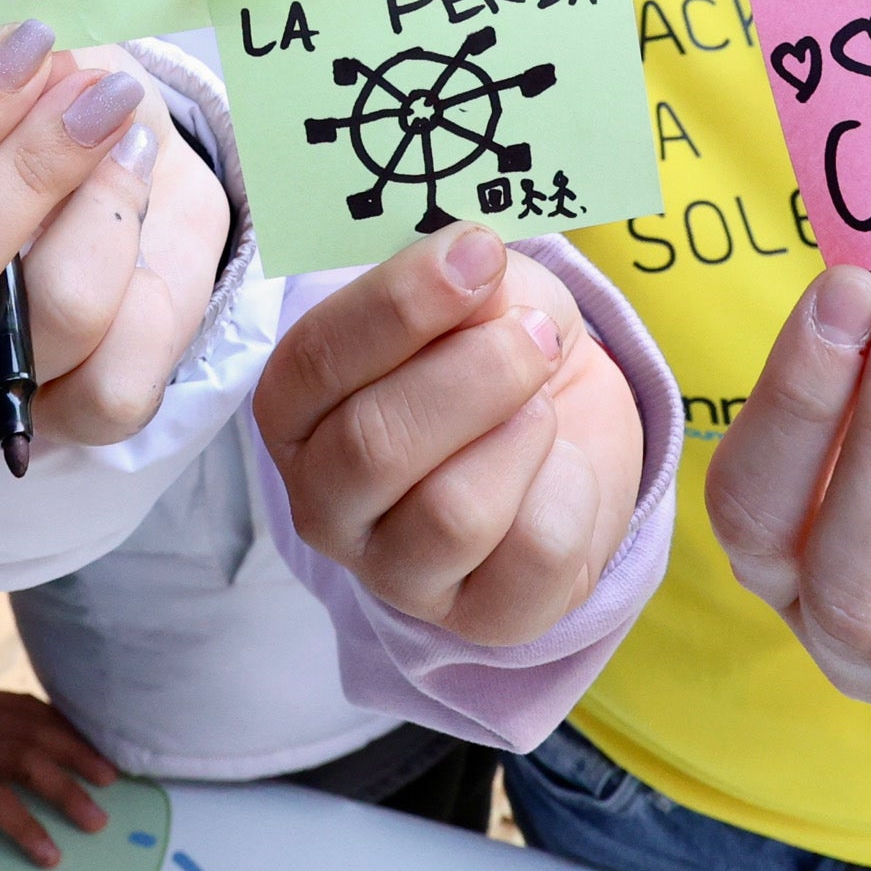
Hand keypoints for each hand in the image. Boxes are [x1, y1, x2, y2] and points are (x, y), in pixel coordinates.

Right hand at [0, 21, 225, 449]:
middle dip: (25, 173)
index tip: (28, 41)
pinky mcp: (81, 410)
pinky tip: (151, 224)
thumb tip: (48, 57)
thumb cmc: (68, 114)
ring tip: (132, 138)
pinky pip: (111, 390)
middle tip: (95, 93)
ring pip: (47, 321)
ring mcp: (3, 370)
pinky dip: (150, 299)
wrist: (145, 164)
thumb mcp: (45, 70)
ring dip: (106, 213)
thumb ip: (32, 66)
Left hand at [0, 683, 119, 868]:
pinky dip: (59, 720)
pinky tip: (82, 736)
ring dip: (75, 751)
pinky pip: (28, 705)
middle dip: (66, 790)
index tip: (52, 855)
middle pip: (27, 762)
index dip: (25, 826)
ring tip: (109, 776)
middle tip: (99, 820)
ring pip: (36, 729)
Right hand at [255, 225, 644, 645]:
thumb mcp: (476, 292)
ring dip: (524, 433)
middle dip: (475, 375)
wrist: (568, 428)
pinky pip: (536, 556)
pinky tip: (562, 470)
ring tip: (542, 403)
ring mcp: (395, 572)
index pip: (316, 361)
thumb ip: (463, 279)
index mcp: (296, 408)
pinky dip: (573, 491)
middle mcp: (324, 500)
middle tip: (536, 334)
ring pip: (455, 516)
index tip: (479, 252)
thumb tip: (476, 263)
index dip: (401, 303)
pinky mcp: (480, 618)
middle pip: (375, 447)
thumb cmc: (492, 349)